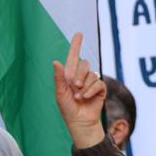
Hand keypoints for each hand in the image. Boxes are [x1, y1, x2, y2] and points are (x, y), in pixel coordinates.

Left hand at [53, 32, 105, 148]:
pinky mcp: (100, 89)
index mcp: (69, 76)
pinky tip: (86, 97)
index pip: (73, 57)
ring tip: (79, 97)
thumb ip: (59, 78)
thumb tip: (56, 61)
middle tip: (75, 87)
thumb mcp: (60, 93)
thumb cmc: (67, 110)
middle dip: (79, 74)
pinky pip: (98, 82)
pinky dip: (91, 90)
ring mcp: (91, 83)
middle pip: (84, 64)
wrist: (80, 122)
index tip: (79, 33)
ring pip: (91, 74)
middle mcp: (81, 77)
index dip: (76, 45)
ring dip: (84, 86)